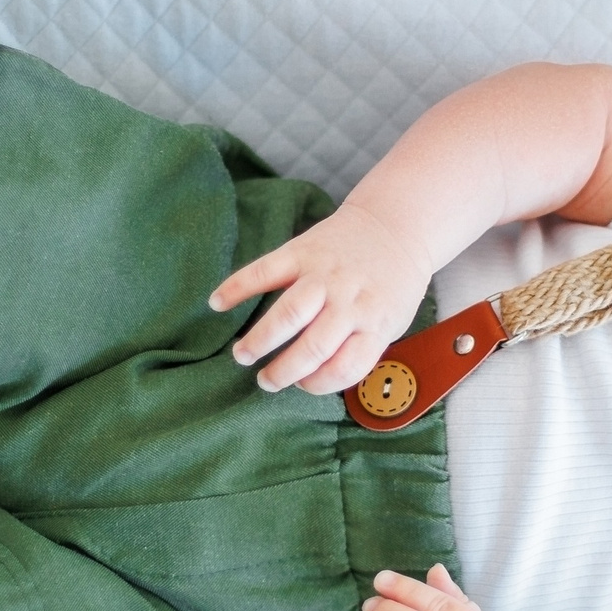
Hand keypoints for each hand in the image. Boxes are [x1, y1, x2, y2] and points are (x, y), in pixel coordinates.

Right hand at [208, 201, 430, 392]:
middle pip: (313, 347)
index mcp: (375, 324)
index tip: (302, 384)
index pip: (346, 367)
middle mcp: (350, 302)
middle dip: (283, 371)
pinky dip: (237, 286)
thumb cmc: (391, 284)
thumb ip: (362, 348)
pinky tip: (217, 303)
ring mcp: (324, 276)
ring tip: (242, 355)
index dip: (319, 384)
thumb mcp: (392, 323)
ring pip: (288, 314)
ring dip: (260, 339)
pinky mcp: (302, 251)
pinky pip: (265, 271)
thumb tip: (316, 376)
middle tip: (266, 381)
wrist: (394, 226)